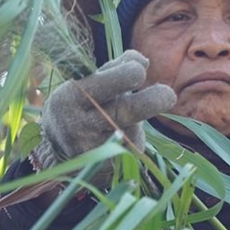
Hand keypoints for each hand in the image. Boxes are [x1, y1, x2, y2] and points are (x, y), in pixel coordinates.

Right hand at [35, 50, 174, 180]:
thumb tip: (143, 60)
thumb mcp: (89, 85)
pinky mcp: (107, 169)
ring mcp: (94, 149)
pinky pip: (133, 151)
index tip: (141, 69)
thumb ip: (115, 69)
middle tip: (168, 94)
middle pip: (127, 110)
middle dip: (154, 100)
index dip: (131, 72)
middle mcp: (80, 125)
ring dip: (140, 122)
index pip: (109, 81)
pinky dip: (135, 140)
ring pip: (133, 132)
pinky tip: (124, 138)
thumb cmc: (83, 107)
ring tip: (142, 110)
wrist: (61, 154)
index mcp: (72, 97)